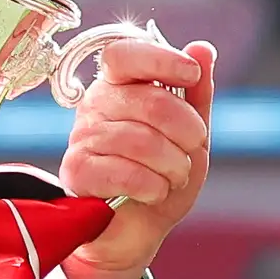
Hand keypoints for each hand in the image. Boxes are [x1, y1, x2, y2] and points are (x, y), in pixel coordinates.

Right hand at [57, 38, 216, 278]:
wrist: (137, 230)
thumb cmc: (160, 176)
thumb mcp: (189, 135)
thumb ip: (196, 94)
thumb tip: (202, 48)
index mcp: (119, 85)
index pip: (125, 54)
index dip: (160, 59)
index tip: (191, 75)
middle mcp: (95, 105)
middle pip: (148, 101)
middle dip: (186, 131)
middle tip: (190, 150)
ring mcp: (82, 137)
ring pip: (141, 141)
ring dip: (173, 166)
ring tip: (173, 177)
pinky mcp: (77, 171)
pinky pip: (125, 172)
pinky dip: (153, 187)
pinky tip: (154, 192)